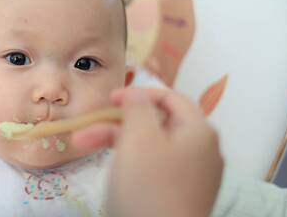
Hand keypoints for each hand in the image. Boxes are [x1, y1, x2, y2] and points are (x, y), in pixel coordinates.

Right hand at [72, 88, 222, 216]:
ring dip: (118, 141)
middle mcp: (202, 150)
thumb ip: (139, 108)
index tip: (110, 98)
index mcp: (199, 131)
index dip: (139, 93)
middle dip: (119, 121)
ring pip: (152, 146)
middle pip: (158, 123)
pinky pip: (156, 167)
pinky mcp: (181, 195)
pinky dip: (132, 161)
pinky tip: (112, 167)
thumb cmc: (150, 187)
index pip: (171, 97)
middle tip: (89, 126)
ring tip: (84, 145)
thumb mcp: (139, 137)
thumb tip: (140, 97)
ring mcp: (193, 175)